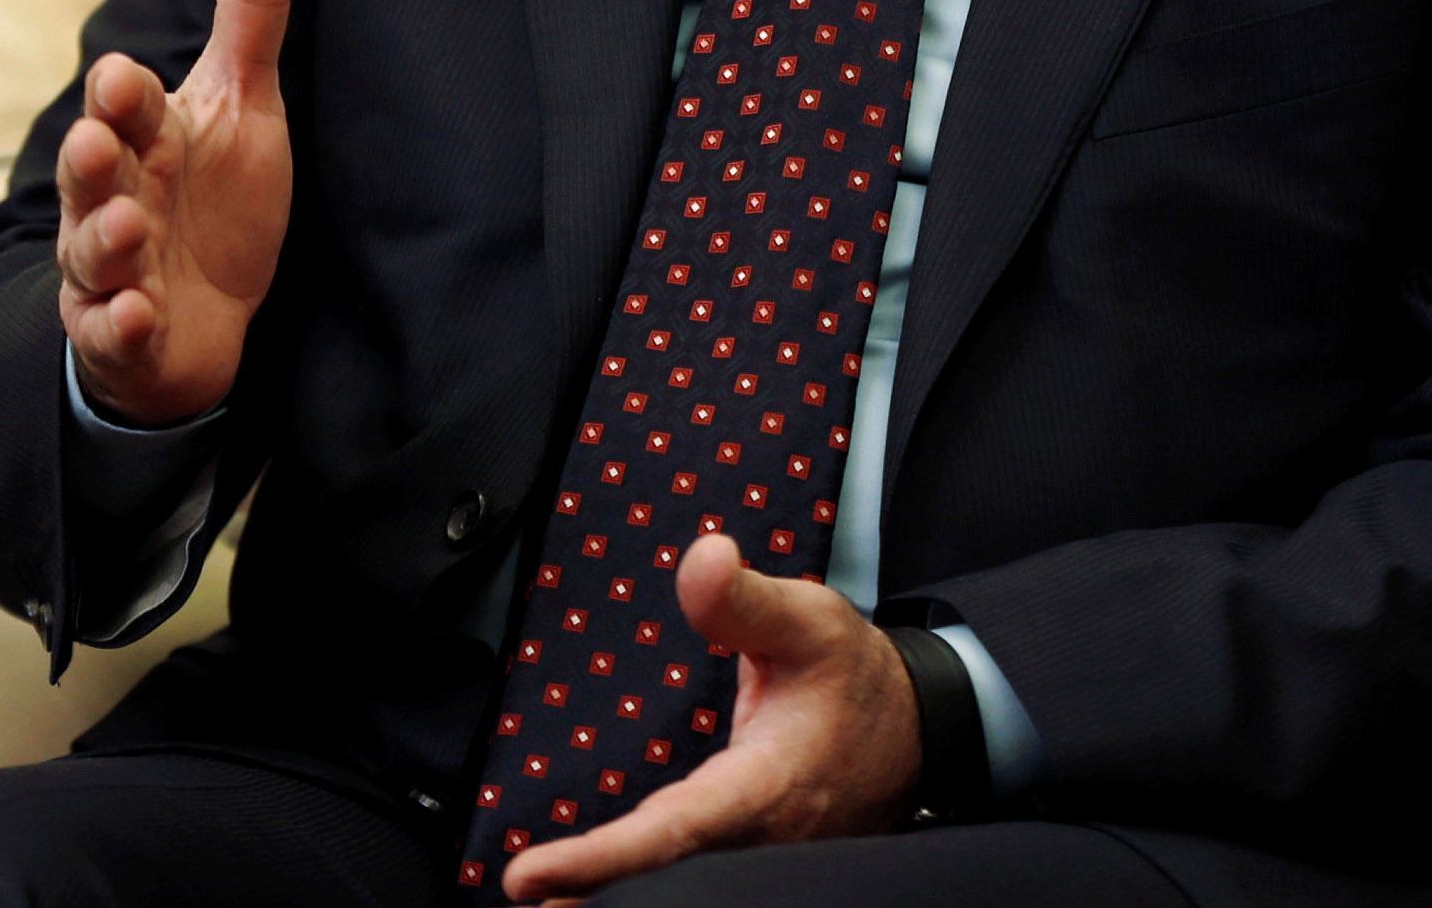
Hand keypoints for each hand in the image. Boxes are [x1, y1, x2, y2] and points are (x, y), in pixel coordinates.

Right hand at [55, 0, 294, 425]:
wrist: (202, 318)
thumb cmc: (213, 198)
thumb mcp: (243, 100)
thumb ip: (250, 7)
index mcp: (144, 139)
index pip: (124, 107)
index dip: (123, 95)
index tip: (124, 78)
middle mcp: (112, 198)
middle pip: (88, 174)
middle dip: (90, 159)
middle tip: (95, 141)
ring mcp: (111, 270)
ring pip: (91, 253)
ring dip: (103, 240)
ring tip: (126, 228)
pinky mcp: (124, 334)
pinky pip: (112, 333)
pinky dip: (121, 324)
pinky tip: (139, 314)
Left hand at [499, 533, 921, 902]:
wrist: (915, 731)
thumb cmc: (855, 677)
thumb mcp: (809, 622)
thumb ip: (744, 599)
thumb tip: (701, 558)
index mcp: (762, 790)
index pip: (672, 832)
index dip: (601, 859)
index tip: (526, 876)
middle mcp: (755, 842)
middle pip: (663, 880)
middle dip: (591, 893)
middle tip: (516, 895)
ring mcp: (757, 862)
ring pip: (678, 886)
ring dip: (606, 893)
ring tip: (537, 898)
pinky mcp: (753, 863)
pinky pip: (690, 877)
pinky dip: (637, 881)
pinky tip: (587, 887)